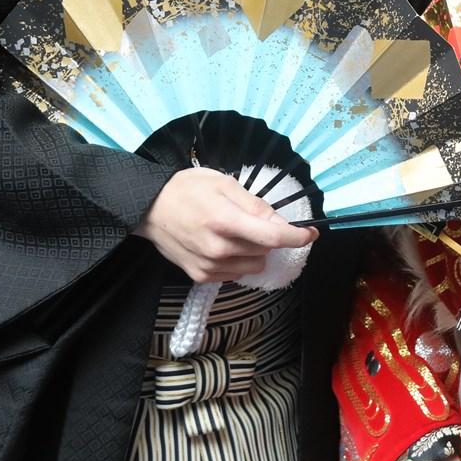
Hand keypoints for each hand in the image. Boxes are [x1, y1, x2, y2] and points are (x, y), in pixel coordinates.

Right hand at [134, 167, 316, 282]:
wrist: (149, 208)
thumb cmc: (187, 189)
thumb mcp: (224, 183)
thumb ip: (254, 205)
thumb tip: (281, 224)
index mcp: (226, 221)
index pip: (272, 237)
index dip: (297, 237)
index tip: (311, 234)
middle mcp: (219, 249)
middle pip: (265, 251)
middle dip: (267, 237)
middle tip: (249, 220)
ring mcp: (209, 266)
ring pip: (253, 265)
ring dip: (253, 251)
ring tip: (233, 232)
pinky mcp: (201, 277)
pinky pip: (235, 273)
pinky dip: (237, 261)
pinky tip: (221, 245)